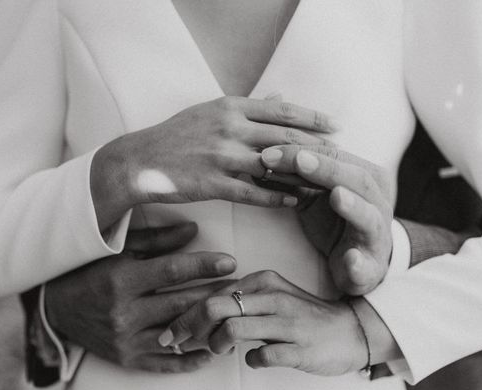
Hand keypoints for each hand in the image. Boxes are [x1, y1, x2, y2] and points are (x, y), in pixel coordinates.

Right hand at [44, 222, 235, 372]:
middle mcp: (124, 312)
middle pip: (182, 304)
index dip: (205, 266)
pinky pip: (165, 364)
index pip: (172, 271)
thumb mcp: (118, 250)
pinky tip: (214, 353)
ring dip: (211, 328)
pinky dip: (192, 360)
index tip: (231, 262)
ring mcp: (126, 340)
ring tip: (237, 318)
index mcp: (121, 279)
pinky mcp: (126, 359)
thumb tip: (194, 229)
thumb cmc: (90, 270)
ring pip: (179, 336)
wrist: (55, 309)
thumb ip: (157, 240)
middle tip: (244, 289)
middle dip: (216, 295)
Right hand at [91, 96, 333, 230]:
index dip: (312, 118)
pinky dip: (277, 196)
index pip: (281, 110)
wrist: (140, 160)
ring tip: (325, 182)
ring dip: (302, 174)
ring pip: (274, 165)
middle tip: (341, 155)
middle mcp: (230, 128)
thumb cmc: (176, 135)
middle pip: (285, 137)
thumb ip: (246, 107)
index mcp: (230, 107)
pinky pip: (253, 192)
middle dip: (318, 147)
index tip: (335, 125)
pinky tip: (294, 200)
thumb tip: (278, 97)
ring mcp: (222, 157)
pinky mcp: (214, 184)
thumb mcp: (210, 111)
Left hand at [160, 270, 368, 375]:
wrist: (350, 331)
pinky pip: (261, 357)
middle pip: (214, 307)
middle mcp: (273, 297)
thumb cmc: (302, 317)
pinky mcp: (299, 349)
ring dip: (215, 345)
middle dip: (187, 327)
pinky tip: (253, 360)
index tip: (171, 332)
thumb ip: (238, 303)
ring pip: (232, 330)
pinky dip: (250, 361)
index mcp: (263, 281)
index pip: (212, 293)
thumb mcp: (271, 299)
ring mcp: (287, 323)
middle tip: (177, 343)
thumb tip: (198, 317)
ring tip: (218, 351)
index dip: (185, 313)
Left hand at [260, 145, 393, 295]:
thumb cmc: (337, 224)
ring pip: (369, 218)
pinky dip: (359, 262)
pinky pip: (365, 266)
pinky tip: (351, 259)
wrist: (361, 266)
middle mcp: (376, 203)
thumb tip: (261, 160)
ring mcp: (376, 236)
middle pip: (355, 179)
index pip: (335, 157)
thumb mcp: (314, 198)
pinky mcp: (369, 268)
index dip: (302, 153)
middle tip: (300, 160)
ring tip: (337, 196)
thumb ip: (294, 181)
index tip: (268, 153)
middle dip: (326, 169)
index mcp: (364, 179)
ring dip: (354, 206)